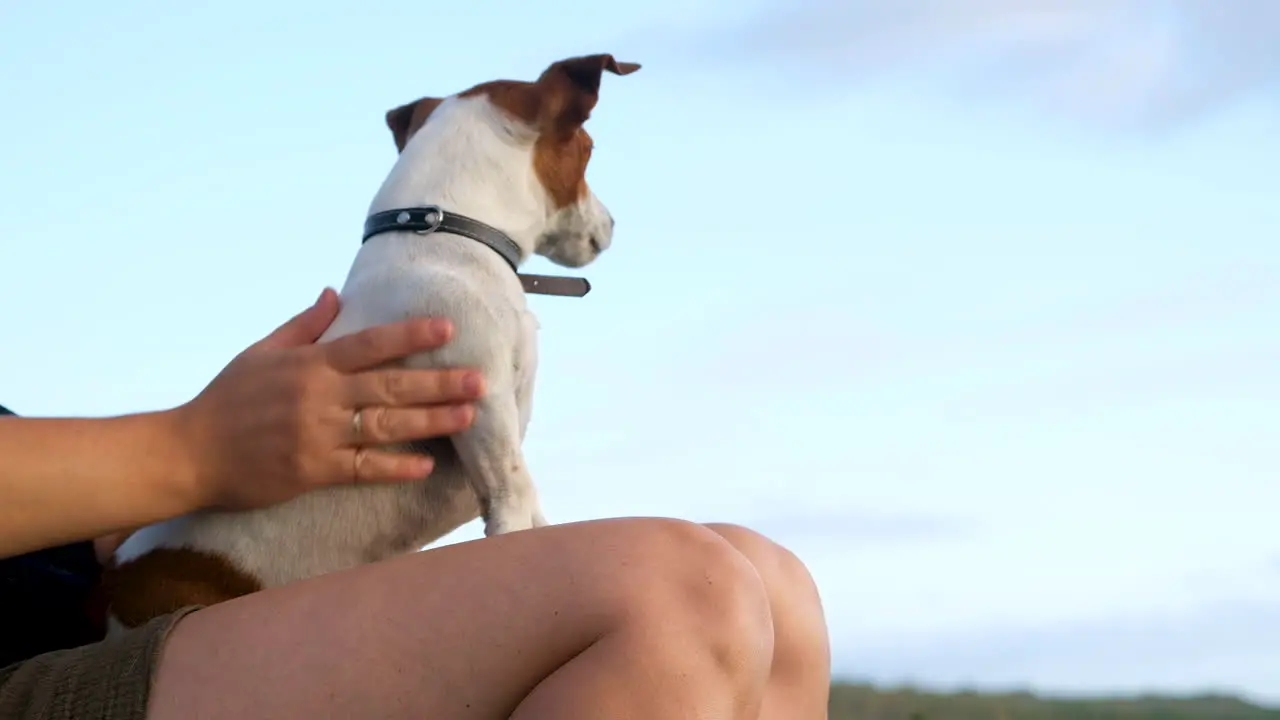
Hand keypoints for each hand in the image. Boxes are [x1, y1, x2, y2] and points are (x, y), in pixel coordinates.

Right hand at [169, 288, 483, 510]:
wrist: (188, 453)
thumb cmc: (226, 400)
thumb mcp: (262, 352)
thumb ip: (305, 326)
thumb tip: (334, 292)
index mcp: (309, 364)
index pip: (370, 344)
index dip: (411, 335)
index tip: (448, 328)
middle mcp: (318, 397)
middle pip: (390, 387)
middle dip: (439, 383)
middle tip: (481, 380)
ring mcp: (317, 436)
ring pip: (386, 427)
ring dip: (431, 421)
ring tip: (469, 416)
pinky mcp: (312, 472)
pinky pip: (363, 469)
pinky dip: (396, 467)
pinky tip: (427, 464)